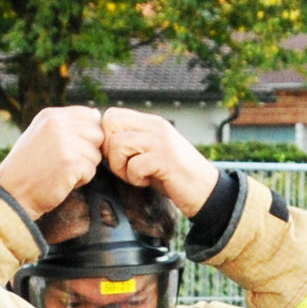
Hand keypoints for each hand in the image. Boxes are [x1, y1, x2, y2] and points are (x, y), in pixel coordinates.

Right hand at [0, 106, 107, 218]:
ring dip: (84, 167)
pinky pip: (91, 171)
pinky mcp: (71, 162)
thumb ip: (66, 124)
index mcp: (51, 115)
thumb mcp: (41, 134)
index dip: (89, 135)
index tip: (74, 148)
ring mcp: (65, 142)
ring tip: (61, 172)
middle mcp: (58, 124)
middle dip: (89, 151)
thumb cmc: (27, 167)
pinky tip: (62, 181)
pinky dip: (80, 180)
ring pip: (96, 155)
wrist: (12, 193)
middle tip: (68, 162)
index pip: (91, 116)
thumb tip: (97, 114)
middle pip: (98, 135)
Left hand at [102, 109, 220, 216]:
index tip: (118, 157)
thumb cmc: (174, 176)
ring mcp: (162, 141)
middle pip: (110, 124)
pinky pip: (134, 166)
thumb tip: (100, 141)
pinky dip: (136, 179)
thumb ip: (132, 143)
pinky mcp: (167, 159)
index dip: (106, 138)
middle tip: (125, 167)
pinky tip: (149, 182)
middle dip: (110, 152)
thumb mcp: (151, 153)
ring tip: (137, 176)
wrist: (206, 192)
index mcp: (151, 122)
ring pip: (118, 144)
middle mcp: (156, 126)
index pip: (111, 114)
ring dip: (121, 167)